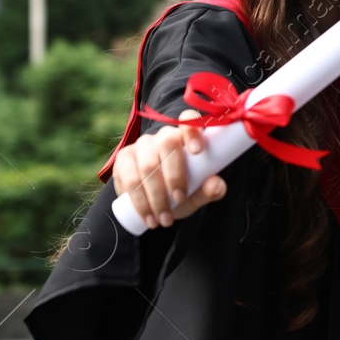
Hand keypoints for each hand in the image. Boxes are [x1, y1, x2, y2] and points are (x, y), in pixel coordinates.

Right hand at [111, 110, 227, 229]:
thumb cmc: (181, 192)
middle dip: (175, 174)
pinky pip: (130, 179)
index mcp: (186, 137)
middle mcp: (163, 136)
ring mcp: (141, 145)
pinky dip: (141, 202)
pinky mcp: (123, 159)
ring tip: (165, 219)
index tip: (198, 151)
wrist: (154, 204)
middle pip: (167, 143)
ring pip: (148, 165)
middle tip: (180, 199)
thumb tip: (216, 184)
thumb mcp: (198, 194)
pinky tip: (149, 217)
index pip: (188, 121)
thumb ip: (210, 190)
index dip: (192, 132)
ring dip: (157, 196)